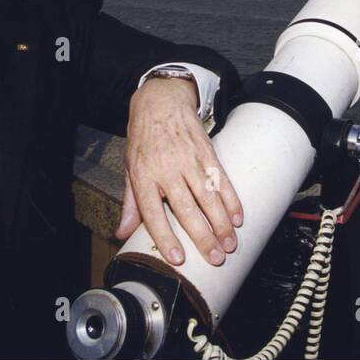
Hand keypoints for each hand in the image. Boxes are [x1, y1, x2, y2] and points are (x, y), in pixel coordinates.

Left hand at [116, 76, 242, 266]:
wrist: (161, 101)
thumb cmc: (144, 138)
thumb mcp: (130, 168)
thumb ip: (130, 204)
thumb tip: (122, 233)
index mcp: (145, 176)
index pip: (154, 213)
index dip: (166, 236)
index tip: (178, 257)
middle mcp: (167, 170)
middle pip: (187, 209)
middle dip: (203, 236)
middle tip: (215, 258)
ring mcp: (189, 160)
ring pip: (208, 197)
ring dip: (221, 223)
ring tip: (230, 244)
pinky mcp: (206, 152)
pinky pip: (221, 180)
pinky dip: (231, 199)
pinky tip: (238, 216)